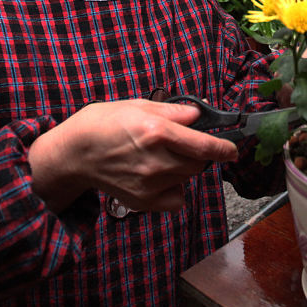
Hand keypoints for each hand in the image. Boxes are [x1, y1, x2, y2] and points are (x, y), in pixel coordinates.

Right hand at [26, 99, 237, 212]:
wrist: (74, 153)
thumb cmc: (102, 123)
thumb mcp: (137, 104)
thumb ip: (172, 111)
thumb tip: (198, 114)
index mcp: (156, 132)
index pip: (204, 146)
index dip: (224, 149)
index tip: (232, 150)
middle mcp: (156, 160)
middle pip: (198, 163)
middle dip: (197, 153)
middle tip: (179, 144)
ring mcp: (150, 184)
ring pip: (186, 178)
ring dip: (183, 168)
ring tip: (159, 157)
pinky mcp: (143, 201)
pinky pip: (175, 199)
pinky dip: (174, 190)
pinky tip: (159, 177)